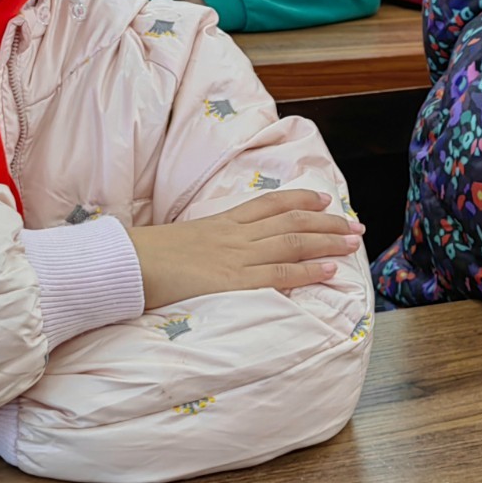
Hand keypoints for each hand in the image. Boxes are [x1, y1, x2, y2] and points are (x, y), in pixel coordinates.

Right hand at [128, 188, 363, 309]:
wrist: (126, 263)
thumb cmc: (142, 257)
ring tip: (353, 241)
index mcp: (220, 223)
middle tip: (355, 225)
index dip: (299, 201)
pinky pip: (280, 274)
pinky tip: (331, 270)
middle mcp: (234, 235)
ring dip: (327, 242)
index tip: (323, 201)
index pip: (268, 205)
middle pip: (290, 222)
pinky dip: (309, 271)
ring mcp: (237, 256)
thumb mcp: (175, 242)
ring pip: (293, 243)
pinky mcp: (235, 281)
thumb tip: (201, 255)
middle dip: (326, 223)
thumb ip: (196, 246)